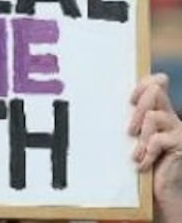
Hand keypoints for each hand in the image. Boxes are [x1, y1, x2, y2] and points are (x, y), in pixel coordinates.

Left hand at [130, 73, 181, 215]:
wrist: (158, 188)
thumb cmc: (140, 161)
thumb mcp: (132, 137)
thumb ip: (127, 119)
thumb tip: (97, 100)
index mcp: (160, 109)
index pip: (157, 82)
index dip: (143, 84)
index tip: (130, 101)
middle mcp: (171, 115)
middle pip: (155, 91)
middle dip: (138, 108)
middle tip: (129, 130)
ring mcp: (178, 129)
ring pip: (153, 116)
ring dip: (140, 137)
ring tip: (135, 154)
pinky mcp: (181, 145)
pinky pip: (158, 140)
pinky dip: (146, 153)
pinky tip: (141, 164)